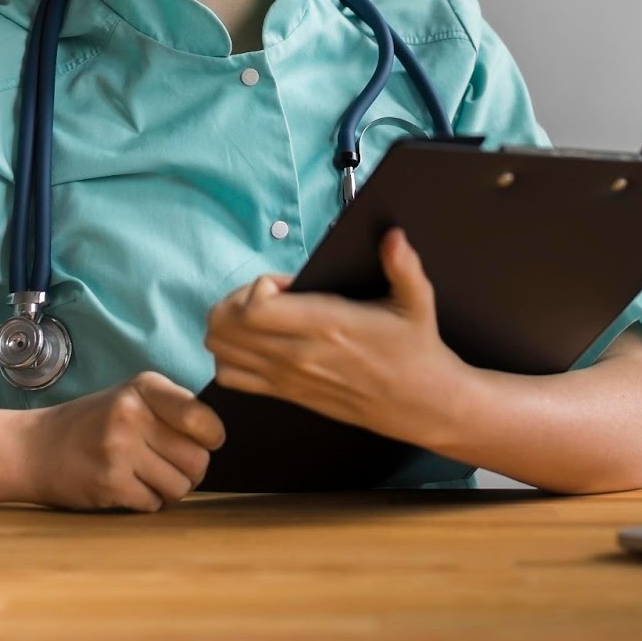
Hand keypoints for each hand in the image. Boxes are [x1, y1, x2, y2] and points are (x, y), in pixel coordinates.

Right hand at [23, 372, 224, 511]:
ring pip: (180, 487)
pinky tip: (125, 486)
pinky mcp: (109, 482)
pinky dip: (145, 501)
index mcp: (144, 387)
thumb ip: (173, 409)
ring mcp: (119, 449)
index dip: (211, 437)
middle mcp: (132, 413)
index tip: (205, 441)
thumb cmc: (93, 424)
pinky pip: (153, 504)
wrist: (34, 448)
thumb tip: (216, 438)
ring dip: (168, 489)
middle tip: (168, 466)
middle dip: (191, 471)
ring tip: (145, 475)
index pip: (202, 418)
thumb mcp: (131, 398)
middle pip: (198, 460)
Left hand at [204, 227, 466, 446]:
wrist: (420, 404)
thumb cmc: (416, 349)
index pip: (256, 308)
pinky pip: (231, 378)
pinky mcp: (286, 394)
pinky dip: (230, 356)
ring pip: (221, 351)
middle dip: (237, 300)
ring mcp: (288, 378)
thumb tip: (393, 236)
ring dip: (229, 327)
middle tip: (266, 295)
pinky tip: (254, 343)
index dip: (259, 286)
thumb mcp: (417, 301)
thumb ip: (403, 265)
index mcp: (327, 326)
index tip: (284, 283)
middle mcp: (299, 354)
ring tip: (256, 317)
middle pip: (227, 326)